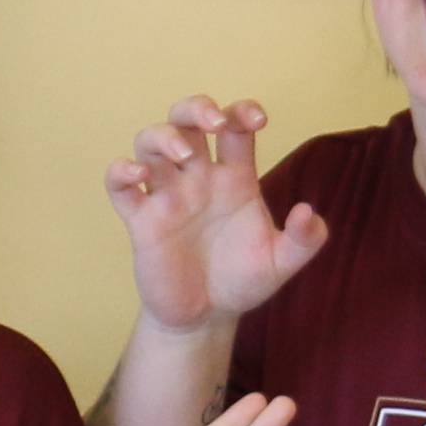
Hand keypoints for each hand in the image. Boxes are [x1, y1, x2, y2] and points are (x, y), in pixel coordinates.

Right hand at [104, 96, 331, 335]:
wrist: (206, 318)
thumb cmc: (243, 282)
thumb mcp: (282, 263)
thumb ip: (304, 239)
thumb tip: (307, 211)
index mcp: (234, 178)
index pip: (234, 126)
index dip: (243, 111)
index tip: (258, 121)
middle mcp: (198, 178)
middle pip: (186, 119)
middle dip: (197, 108)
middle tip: (213, 123)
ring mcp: (167, 196)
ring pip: (150, 142)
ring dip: (163, 136)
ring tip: (183, 156)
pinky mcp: (141, 220)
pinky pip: (119, 184)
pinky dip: (121, 171)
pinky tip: (139, 176)